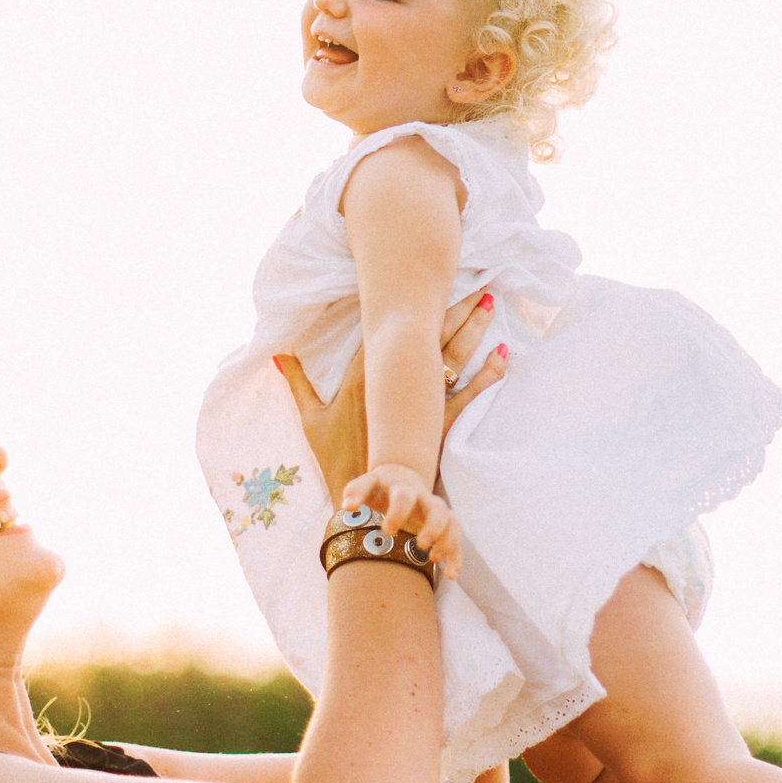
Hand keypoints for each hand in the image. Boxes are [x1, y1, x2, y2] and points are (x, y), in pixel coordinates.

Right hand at [276, 291, 506, 507]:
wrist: (363, 501)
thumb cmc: (336, 460)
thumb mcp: (310, 419)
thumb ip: (296, 383)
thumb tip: (278, 355)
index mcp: (366, 376)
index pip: (392, 329)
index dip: (414, 304)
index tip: (432, 281)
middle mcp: (396, 384)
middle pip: (430, 336)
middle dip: (455, 308)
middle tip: (480, 282)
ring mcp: (421, 405)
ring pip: (452, 357)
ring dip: (473, 330)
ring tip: (491, 304)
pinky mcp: (440, 427)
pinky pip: (469, 394)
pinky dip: (487, 374)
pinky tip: (503, 354)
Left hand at [340, 461, 460, 576]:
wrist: (401, 476)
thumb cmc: (380, 487)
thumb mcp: (368, 484)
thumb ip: (356, 491)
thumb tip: (347, 506)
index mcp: (403, 488)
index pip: (403, 496)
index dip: (398, 512)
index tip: (387, 531)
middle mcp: (423, 498)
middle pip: (437, 508)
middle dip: (432, 527)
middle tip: (421, 544)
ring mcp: (435, 509)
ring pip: (451, 521)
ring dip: (447, 540)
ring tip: (435, 559)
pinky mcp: (443, 522)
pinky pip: (455, 536)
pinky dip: (455, 555)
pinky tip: (451, 574)